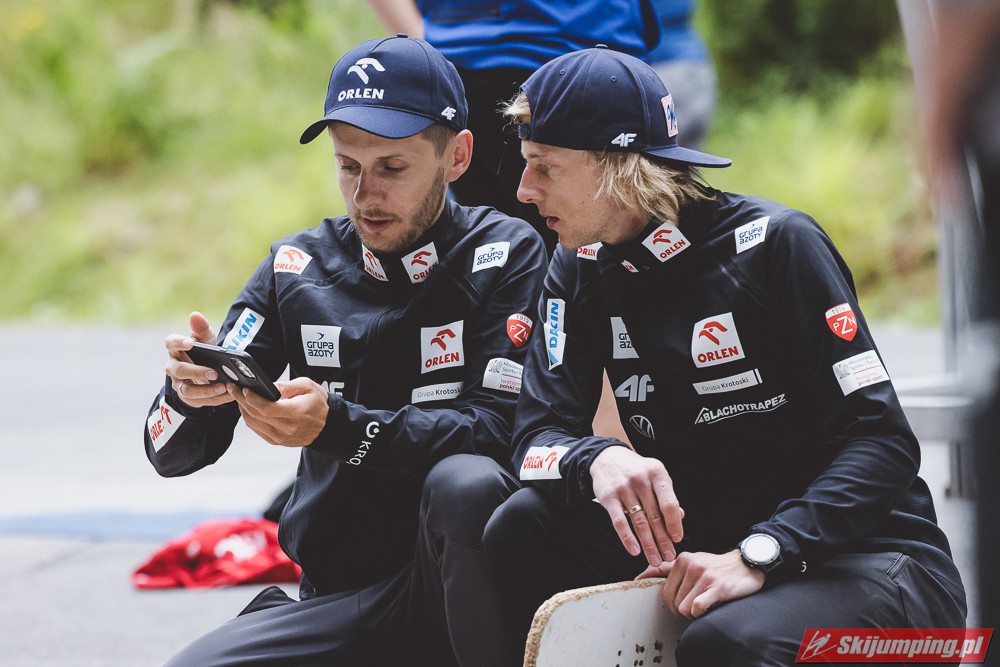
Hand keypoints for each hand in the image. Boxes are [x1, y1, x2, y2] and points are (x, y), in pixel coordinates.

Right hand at [164, 311, 229, 406]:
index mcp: (175, 349)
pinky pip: (199, 401)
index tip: (190, 342)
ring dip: (206, 390)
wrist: (206, 373)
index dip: (179, 343)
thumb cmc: (204, 352)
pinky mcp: (188, 398)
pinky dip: (214, 399)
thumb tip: (195, 315)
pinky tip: (228, 395)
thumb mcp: (205, 340)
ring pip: (187, 390)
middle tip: (214, 373)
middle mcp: (173, 367)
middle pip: (179, 370)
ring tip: (223, 387)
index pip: (171, 343)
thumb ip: (202, 329)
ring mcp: (179, 384)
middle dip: (196, 372)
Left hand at [229, 377, 328, 446]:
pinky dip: (250, 418)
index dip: (251, 398)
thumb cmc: (319, 405)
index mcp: (296, 413)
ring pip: (253, 423)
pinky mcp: (277, 441)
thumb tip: (266, 386)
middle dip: (242, 400)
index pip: (266, 408)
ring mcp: (281, 437)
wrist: (328, 426)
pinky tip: (248, 408)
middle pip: (256, 415)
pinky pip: (257, 430)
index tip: (243, 389)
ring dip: (243, 410)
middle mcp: (287, 428)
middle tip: (233, 389)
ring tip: (239, 397)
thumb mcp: (307, 386)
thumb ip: (286, 385)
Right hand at [590, 446, 683, 566]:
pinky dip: (627, 538)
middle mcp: (641, 480)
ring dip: (648, 544)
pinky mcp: (609, 497)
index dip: (674, 524)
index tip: (677, 540)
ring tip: (655, 559)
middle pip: (655, 516)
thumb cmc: (637, 470)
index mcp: (657, 473)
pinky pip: (619, 522)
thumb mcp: (655, 476)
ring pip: (639, 522)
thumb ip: (667, 496)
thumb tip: (680, 518)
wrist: (607, 458)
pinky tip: (635, 551)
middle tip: (668, 556)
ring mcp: (623, 488)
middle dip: (663, 540)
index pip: (669, 503)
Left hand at [637, 550, 764, 618]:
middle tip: (693, 607)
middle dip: (681, 610)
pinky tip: (707, 607)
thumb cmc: (715, 567)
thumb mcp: (690, 561)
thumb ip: (665, 569)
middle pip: (674, 602)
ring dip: (692, 613)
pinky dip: (700, 613)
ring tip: (702, 606)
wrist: (746, 564)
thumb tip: (640, 576)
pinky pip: (697, 607)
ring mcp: (704, 576)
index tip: (678, 605)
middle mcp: (691, 565)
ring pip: (684, 607)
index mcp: (682, 560)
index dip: (671, 604)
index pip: (665, 591)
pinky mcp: (717, 587)